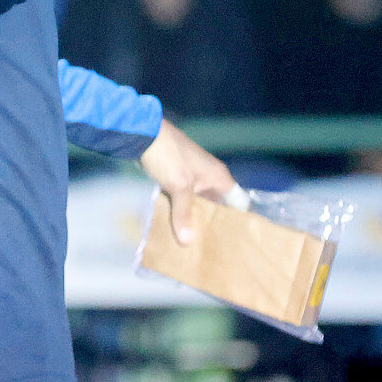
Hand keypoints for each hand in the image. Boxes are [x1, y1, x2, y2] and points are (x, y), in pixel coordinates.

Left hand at [139, 120, 236, 244]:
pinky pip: (184, 200)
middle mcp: (210, 178)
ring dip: (193, 219)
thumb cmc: (169, 157)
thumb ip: (184, 213)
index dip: (235, 219)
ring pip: (198, 204)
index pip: (237, 202)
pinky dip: (181, 211)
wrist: (144, 135)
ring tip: (192, 242)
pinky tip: (176, 227)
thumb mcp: (179, 186)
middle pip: (217, 206)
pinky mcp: (178, 179)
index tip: (231, 240)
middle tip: (210, 247)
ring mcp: (193, 179)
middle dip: (211, 224)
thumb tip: (187, 242)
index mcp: (219, 177)